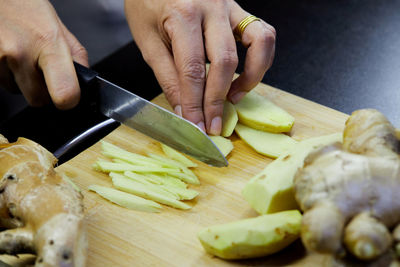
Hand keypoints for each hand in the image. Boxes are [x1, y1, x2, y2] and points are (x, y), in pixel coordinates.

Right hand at [0, 0, 87, 108]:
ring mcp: (0, 57)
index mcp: (49, 44)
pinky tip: (10, 56)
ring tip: (23, 57)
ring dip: (23, 82)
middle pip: (37, 99)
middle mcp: (21, 52)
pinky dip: (7, 75)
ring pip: (17, 92)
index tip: (69, 97)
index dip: (69, 101)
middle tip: (42, 71)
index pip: (65, 93)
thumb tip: (85, 83)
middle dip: (43, 91)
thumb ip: (76, 58)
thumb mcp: (59, 28)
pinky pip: (1, 83)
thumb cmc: (27, 9)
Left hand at [125, 0, 275, 134]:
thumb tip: (183, 109)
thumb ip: (167, 76)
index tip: (195, 125)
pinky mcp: (238, 9)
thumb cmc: (146, 3)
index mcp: (182, 14)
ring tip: (232, 98)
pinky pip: (262, 33)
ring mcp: (229, 5)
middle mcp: (211, 7)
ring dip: (249, 78)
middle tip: (212, 124)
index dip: (194, 103)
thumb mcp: (147, 40)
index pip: (192, 69)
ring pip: (256, 44)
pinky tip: (244, 74)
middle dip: (217, 99)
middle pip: (224, 61)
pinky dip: (260, 58)